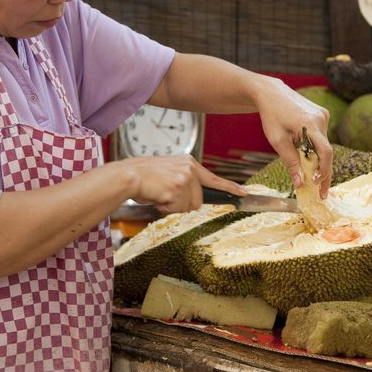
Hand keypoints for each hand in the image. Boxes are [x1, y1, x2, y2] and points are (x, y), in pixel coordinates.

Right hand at [112, 155, 246, 214]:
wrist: (128, 175)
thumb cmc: (144, 177)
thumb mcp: (168, 173)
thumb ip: (183, 182)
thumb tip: (194, 201)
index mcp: (188, 163)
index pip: (214, 178)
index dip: (230, 188)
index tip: (243, 193)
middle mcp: (189, 169)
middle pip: (198, 200)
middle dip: (183, 204)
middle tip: (165, 196)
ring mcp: (185, 178)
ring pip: (188, 206)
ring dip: (173, 206)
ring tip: (159, 194)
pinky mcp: (178, 188)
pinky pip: (177, 209)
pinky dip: (166, 208)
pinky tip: (157, 197)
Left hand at [252, 77, 332, 196]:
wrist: (271, 93)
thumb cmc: (271, 116)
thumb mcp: (277, 141)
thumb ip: (290, 162)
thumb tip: (300, 183)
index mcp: (309, 123)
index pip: (325, 152)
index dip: (323, 171)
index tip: (317, 186)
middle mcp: (321, 118)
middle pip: (327, 151)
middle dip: (323, 172)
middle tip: (320, 192)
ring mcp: (323, 115)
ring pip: (325, 145)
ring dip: (318, 160)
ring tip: (311, 176)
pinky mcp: (322, 114)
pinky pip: (322, 137)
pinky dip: (316, 149)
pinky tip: (308, 156)